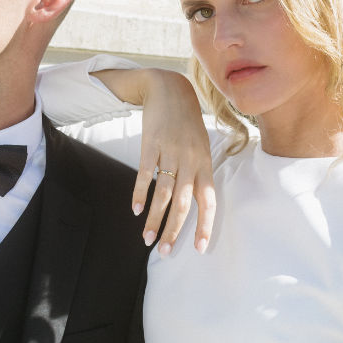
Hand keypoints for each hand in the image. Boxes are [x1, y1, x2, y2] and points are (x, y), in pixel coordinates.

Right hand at [95, 67, 214, 252]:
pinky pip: (145, 174)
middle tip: (165, 253)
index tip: (199, 248)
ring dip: (153, 220)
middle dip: (174, 232)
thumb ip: (198, 173)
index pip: (208, 202)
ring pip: (163, 195)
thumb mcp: (201, 146)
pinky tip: (134, 210)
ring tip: (146, 239)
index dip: (205, 226)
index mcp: (205, 164)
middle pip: (183, 205)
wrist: (170, 89)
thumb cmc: (187, 122)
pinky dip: (139, 193)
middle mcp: (190, 162)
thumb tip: (195, 203)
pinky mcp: (151, 145)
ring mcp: (170, 153)